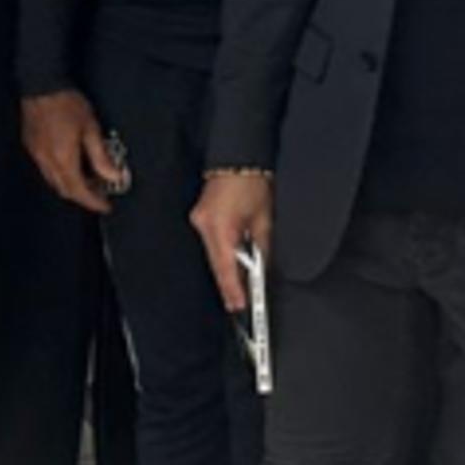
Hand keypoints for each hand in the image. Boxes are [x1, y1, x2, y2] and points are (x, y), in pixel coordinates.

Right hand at [20, 89, 125, 214]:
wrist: (40, 84)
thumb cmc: (67, 103)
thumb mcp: (91, 128)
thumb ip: (101, 156)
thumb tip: (113, 176)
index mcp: (63, 159)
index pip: (79, 191)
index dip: (94, 202)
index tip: (106, 206)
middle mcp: (47, 162)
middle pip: (65, 190)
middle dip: (83, 196)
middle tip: (100, 193)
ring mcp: (36, 155)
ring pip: (54, 181)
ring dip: (71, 185)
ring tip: (88, 178)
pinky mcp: (31, 147)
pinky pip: (46, 170)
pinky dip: (61, 174)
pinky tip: (71, 164)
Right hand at [189, 171, 272, 311]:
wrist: (238, 159)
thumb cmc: (252, 183)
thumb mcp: (265, 219)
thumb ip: (262, 247)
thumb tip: (261, 268)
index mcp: (221, 228)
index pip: (226, 267)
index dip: (233, 289)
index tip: (238, 305)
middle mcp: (205, 226)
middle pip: (217, 265)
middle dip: (230, 283)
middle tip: (239, 301)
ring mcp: (199, 222)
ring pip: (213, 255)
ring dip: (228, 268)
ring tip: (241, 282)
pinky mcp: (200, 218)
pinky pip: (211, 243)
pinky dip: (223, 253)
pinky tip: (234, 260)